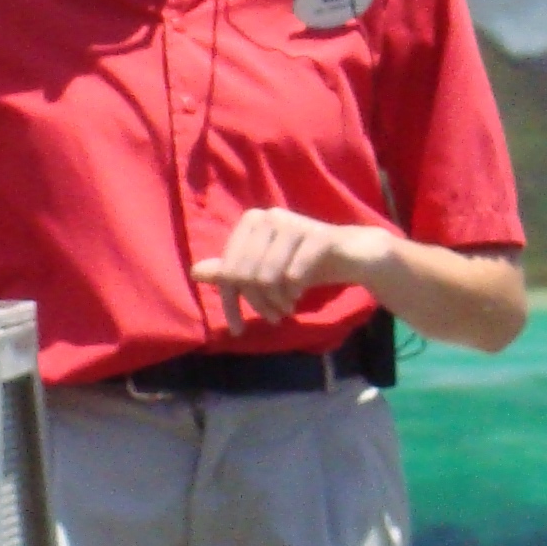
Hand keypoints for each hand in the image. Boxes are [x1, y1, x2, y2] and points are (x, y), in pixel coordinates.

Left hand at [191, 209, 389, 330]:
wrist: (351, 254)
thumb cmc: (303, 262)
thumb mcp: (265, 270)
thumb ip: (233, 270)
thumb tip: (195, 272)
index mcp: (251, 221)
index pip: (228, 270)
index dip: (229, 303)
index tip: (237, 329)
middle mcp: (268, 216)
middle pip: (245, 275)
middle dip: (257, 304)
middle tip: (273, 317)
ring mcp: (293, 224)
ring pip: (267, 277)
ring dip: (276, 302)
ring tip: (287, 308)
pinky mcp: (318, 237)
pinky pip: (293, 276)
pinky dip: (294, 293)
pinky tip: (300, 295)